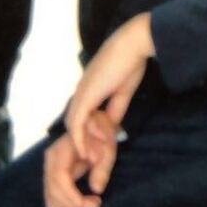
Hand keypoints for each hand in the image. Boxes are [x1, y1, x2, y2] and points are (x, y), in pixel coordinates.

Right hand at [43, 113, 108, 206]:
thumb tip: (97, 190)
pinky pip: (52, 199)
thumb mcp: (107, 150)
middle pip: (53, 191)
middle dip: (74, 205)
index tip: (93, 204)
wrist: (95, 127)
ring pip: (50, 199)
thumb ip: (102, 168)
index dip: (73, 197)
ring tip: (91, 204)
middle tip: (96, 205)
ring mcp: (49, 169)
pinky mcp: (52, 177)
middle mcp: (50, 160)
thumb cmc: (102, 138)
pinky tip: (82, 204)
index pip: (59, 179)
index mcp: (61, 150)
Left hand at [66, 13, 154, 158]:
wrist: (132, 45)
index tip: (100, 148)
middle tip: (94, 160)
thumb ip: (117, 108)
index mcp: (89, 89)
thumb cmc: (130, 62)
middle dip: (84, 142)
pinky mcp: (85, 97)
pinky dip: (79, 139)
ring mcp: (81, 94)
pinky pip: (77, 124)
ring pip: (74, 126)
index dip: (89, 133)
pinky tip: (85, 153)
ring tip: (93, 161)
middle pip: (75, 124)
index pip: (82, 116)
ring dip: (84, 144)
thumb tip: (115, 125)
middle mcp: (80, 93)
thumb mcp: (123, 91)